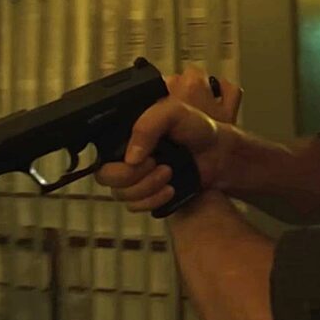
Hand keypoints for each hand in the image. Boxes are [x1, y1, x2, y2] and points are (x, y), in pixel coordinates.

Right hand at [95, 68, 242, 212]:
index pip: (99, 150)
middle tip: (158, 164)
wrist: (220, 153)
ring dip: (146, 188)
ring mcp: (135, 175)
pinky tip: (170, 189)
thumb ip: (148, 126)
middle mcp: (126, 154)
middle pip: (106, 176)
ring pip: (120, 194)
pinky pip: (134, 206)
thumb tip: (130, 158)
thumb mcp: (173, 112)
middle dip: (133, 176)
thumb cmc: (199, 128)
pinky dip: (152, 200)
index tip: (142, 157)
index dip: (117, 159)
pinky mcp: (147, 193)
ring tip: (169, 174)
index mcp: (126, 132)